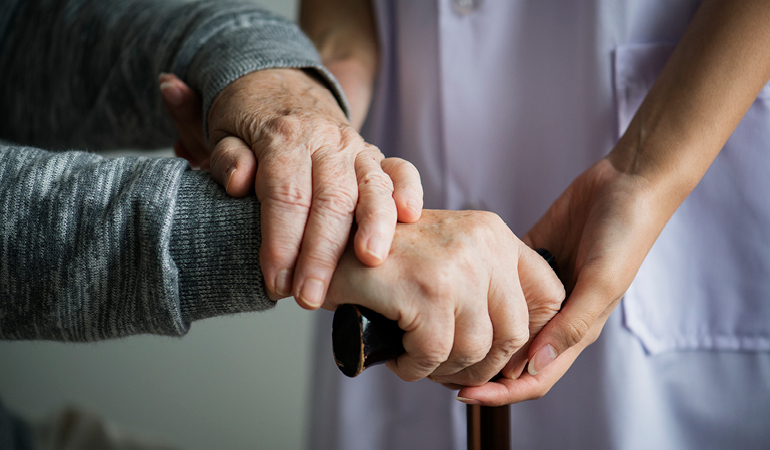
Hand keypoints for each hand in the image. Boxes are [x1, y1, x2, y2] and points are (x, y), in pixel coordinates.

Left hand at [159, 70, 422, 307]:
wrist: (280, 87)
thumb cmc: (250, 121)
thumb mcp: (224, 132)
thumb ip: (228, 158)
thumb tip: (240, 182)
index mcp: (285, 136)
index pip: (286, 195)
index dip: (281, 242)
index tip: (275, 282)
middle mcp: (326, 140)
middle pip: (330, 199)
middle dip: (321, 253)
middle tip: (310, 297)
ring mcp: (356, 148)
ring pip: (371, 187)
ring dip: (374, 226)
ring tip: (370, 262)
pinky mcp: (376, 156)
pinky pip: (400, 169)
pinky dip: (408, 190)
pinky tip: (410, 217)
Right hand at [324, 209, 564, 386]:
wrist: (327, 244)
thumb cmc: (386, 259)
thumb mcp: (448, 256)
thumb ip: (488, 285)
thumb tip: (522, 350)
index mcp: (493, 233)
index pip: (548, 295)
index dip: (531, 337)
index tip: (501, 355)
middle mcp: (482, 244)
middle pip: (514, 333)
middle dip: (483, 365)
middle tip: (450, 369)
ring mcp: (456, 266)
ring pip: (475, 350)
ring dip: (444, 369)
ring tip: (418, 359)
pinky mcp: (425, 291)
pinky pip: (434, 355)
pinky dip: (415, 368)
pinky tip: (399, 357)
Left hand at [457, 158, 669, 405]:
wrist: (628, 183)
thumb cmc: (625, 234)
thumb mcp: (602, 282)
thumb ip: (571, 325)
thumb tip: (534, 366)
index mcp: (576, 329)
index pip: (534, 376)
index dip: (501, 392)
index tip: (463, 394)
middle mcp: (555, 315)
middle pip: (511, 357)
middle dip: (479, 369)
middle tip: (439, 367)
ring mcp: (539, 288)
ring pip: (501, 323)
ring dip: (476, 332)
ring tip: (440, 333)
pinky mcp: (529, 259)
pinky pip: (498, 283)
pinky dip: (479, 292)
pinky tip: (455, 291)